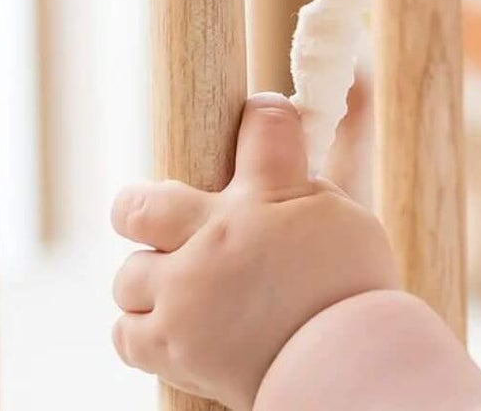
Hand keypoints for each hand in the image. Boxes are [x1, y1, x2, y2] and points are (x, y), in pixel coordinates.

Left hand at [112, 94, 398, 410]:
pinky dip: (143, 330)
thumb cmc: (355, 293)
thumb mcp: (342, 221)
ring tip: (179, 291)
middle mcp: (216, 233)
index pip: (262, 122)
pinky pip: (125, 332)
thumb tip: (277, 184)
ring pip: (128, 274)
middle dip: (141, 208)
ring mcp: (187, 290)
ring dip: (151, 280)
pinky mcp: (170, 345)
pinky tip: (169, 326)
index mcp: (269, 193)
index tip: (259, 121)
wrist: (345, 365)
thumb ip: (302, 195)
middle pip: (140, 204)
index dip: (260, 114)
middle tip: (160, 219)